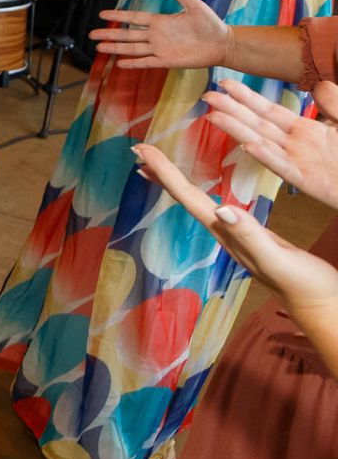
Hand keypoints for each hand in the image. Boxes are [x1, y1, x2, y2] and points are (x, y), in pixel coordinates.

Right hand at [93, 0, 232, 69]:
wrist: (222, 44)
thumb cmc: (211, 24)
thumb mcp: (195, 6)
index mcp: (160, 21)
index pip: (134, 18)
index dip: (118, 16)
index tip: (102, 15)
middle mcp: (156, 35)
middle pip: (127, 35)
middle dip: (109, 35)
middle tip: (91, 34)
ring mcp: (160, 49)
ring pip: (132, 49)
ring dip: (116, 49)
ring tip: (99, 48)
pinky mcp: (167, 61)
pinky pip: (146, 62)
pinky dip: (133, 63)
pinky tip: (119, 63)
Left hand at [134, 141, 337, 325]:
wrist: (322, 308)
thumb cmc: (305, 286)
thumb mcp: (278, 259)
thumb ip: (250, 236)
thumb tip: (220, 209)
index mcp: (228, 234)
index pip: (188, 198)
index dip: (165, 173)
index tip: (142, 151)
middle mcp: (226, 234)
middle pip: (186, 199)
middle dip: (162, 173)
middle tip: (138, 150)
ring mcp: (237, 237)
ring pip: (198, 204)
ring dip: (177, 184)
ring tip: (158, 167)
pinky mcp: (251, 237)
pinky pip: (218, 209)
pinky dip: (204, 195)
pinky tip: (205, 195)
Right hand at [200, 78, 337, 209]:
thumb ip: (334, 104)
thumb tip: (319, 84)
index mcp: (304, 130)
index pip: (269, 110)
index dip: (247, 97)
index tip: (225, 83)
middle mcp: (294, 145)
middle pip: (257, 124)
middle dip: (232, 110)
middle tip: (207, 96)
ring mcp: (298, 163)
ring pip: (262, 143)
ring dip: (237, 130)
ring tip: (213, 116)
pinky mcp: (307, 181)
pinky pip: (283, 167)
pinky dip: (266, 157)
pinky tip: (248, 146)